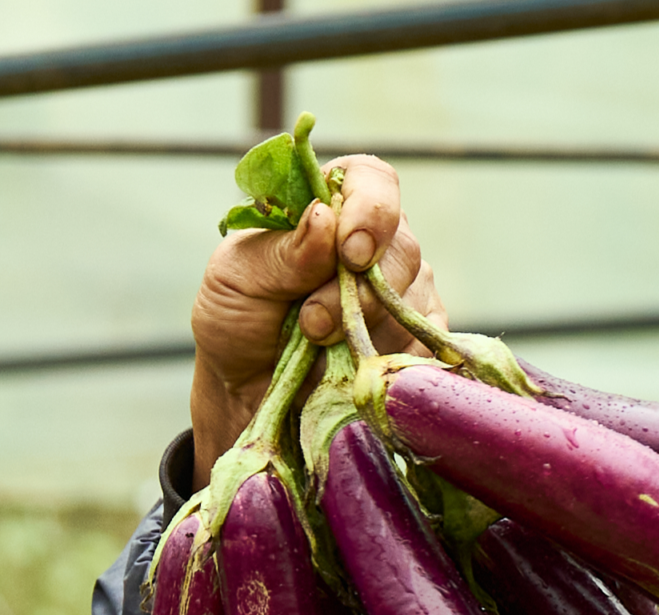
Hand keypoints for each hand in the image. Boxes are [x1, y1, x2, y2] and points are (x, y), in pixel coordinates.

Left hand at [187, 156, 448, 486]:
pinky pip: (423, 340)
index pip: (372, 180)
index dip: (371, 209)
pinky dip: (386, 357)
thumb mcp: (235, 278)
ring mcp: (401, 287)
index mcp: (330, 206)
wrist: (244, 390)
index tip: (350, 251)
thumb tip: (325, 216)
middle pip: (401, 247)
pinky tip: (353, 367)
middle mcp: (375, 240)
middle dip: (357, 292)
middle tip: (311, 323)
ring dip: (363, 330)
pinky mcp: (414, 335)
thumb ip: (282, 250)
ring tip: (316, 348)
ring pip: (411, 299)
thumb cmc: (237, 320)